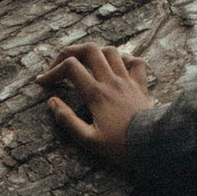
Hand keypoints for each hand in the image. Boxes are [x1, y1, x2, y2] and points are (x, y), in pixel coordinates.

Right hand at [38, 39, 153, 166]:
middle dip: (70, 52)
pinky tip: (116, 66)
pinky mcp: (141, 85)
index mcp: (96, 93)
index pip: (70, 67)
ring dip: (95, 52)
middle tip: (60, 64)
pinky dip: (124, 58)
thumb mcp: (88, 140)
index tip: (43, 83)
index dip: (52, 71)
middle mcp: (112, 81)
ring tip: (85, 64)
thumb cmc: (120, 146)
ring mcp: (128, 80)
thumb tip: (52, 102)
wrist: (153, 145)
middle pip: (89, 50)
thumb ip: (67, 120)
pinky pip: (136, 61)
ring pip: (111, 51)